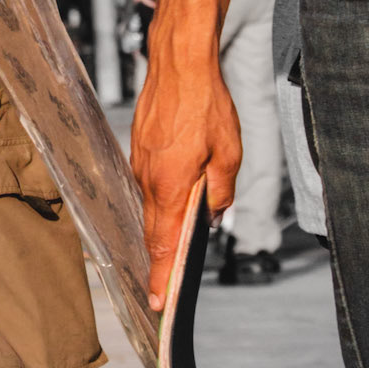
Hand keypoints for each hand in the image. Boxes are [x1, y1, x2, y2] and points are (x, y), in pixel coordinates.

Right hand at [130, 52, 240, 311]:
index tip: (157, 304)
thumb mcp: (229, 153)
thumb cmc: (205, 104)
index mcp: (169, 185)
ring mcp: (140, 163)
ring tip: (171, 250)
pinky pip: (149, 183)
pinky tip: (173, 200)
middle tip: (162, 292)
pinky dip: (159, 200)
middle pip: (153, 231)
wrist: (179, 63)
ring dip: (161, 228)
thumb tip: (212, 213)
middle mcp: (148, 178)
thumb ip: (220, 190)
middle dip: (158, 263)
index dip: (160, 277)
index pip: (162, 243)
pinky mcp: (140, 149)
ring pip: (151, 205)